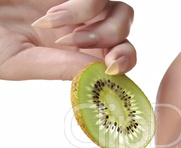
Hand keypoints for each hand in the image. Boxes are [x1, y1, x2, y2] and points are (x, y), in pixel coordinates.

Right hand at [0, 0, 135, 79]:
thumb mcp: (21, 61)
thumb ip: (61, 67)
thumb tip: (100, 74)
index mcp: (74, 55)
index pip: (117, 59)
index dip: (124, 62)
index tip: (111, 67)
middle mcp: (82, 32)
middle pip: (124, 34)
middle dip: (115, 42)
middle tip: (78, 45)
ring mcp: (78, 7)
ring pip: (119, 12)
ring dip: (98, 23)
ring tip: (57, 26)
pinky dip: (84, 5)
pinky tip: (54, 13)